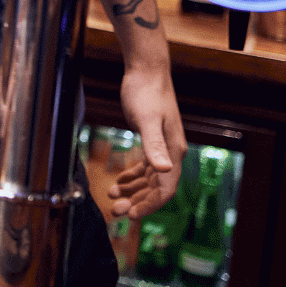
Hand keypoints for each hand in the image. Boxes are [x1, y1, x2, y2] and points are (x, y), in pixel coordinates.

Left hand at [107, 66, 185, 217]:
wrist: (146, 71)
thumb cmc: (147, 93)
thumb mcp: (147, 120)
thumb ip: (154, 145)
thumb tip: (164, 169)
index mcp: (173, 152)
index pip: (165, 189)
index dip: (149, 205)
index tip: (131, 215)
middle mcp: (170, 153)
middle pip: (156, 188)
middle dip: (137, 201)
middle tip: (115, 210)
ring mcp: (161, 147)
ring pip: (149, 180)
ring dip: (133, 191)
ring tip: (112, 197)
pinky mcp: (151, 140)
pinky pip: (144, 167)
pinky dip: (133, 176)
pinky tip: (120, 181)